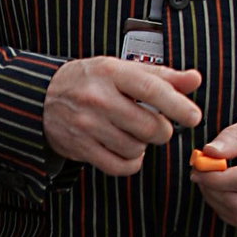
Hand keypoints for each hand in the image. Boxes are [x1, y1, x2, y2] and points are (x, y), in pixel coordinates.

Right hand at [43, 57, 201, 176]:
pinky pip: (120, 167)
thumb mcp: (122, 70)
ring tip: (131, 133)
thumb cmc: (89, 81)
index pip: (152, 90)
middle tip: (154, 125)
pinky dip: (130, 163)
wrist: (43, 98)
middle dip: (161, 131)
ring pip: (137, 149)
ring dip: (142, 146)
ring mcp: (87, 125)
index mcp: (111, 72)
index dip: (178, 106)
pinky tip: (125, 150)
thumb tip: (194, 80)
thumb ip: (161, 76)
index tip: (194, 117)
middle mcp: (98, 98)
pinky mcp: (80, 148)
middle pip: (150, 127)